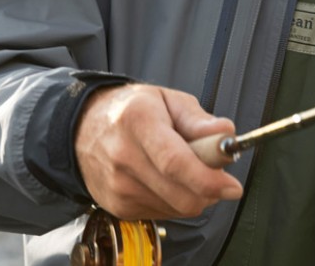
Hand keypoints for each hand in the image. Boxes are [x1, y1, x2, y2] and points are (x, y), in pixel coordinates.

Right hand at [74, 84, 243, 219]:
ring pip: (177, 208)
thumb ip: (199, 120)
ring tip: (183, 169)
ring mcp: (118, 186)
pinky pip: (164, 214)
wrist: (82, 128)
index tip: (231, 185)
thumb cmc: (130, 111)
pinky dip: (175, 201)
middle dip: (209, 190)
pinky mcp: (118, 206)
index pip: (175, 162)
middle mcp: (124, 156)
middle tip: (214, 172)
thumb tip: (226, 135)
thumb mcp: (167, 99)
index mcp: (138, 121)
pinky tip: (165, 180)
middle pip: (180, 194)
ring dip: (193, 195)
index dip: (208, 179)